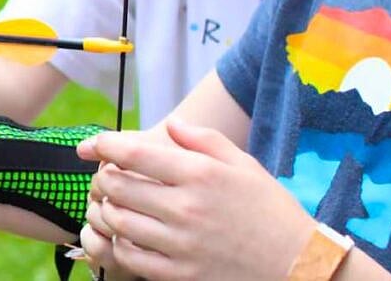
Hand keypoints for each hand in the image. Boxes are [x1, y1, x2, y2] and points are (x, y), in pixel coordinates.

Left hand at [78, 118, 312, 279]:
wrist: (298, 265)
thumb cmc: (268, 209)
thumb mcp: (242, 164)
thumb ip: (202, 139)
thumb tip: (170, 124)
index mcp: (199, 175)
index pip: (133, 154)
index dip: (104, 144)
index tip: (92, 144)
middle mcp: (186, 208)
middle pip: (117, 187)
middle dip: (102, 176)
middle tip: (105, 175)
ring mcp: (181, 245)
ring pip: (118, 222)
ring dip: (107, 209)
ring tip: (112, 203)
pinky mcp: (180, 275)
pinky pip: (131, 257)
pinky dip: (120, 242)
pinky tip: (128, 235)